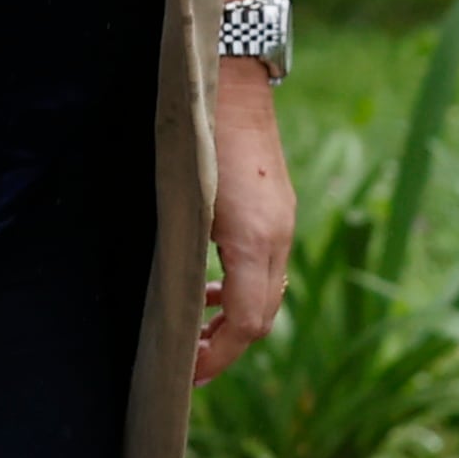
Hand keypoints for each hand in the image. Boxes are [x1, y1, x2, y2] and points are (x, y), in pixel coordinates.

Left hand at [196, 0, 294, 384]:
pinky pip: (265, 268)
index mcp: (254, 241)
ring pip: (265, 294)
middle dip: (224, 347)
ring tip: (195, 334)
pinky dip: (239, 290)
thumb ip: (185, 253)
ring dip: (231, 320)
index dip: (216, 356)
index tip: (185, 373)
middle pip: (260, 316)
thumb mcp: (186, 202)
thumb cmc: (196, 140)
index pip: (245, 323)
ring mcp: (281, 224)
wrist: (228, 83)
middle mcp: (277, 238)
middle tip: (187, 365)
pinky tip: (209, 287)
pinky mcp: (277, 211)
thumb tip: (177, 303)